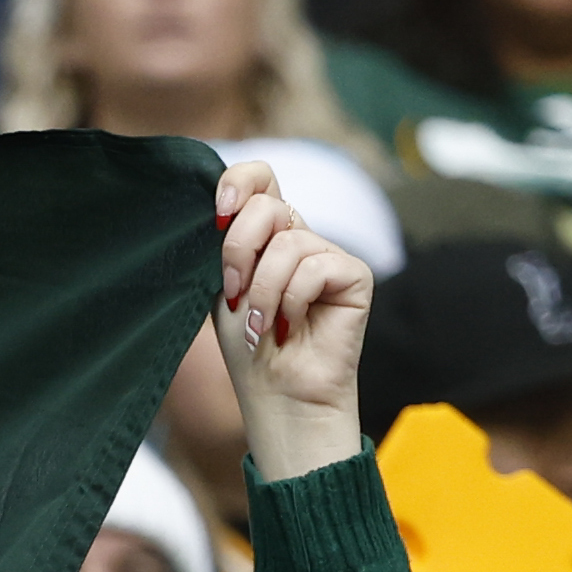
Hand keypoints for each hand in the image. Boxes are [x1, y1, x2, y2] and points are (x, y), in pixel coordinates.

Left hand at [206, 156, 369, 484]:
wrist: (278, 392)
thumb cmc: (249, 344)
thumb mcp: (223, 286)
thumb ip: (225, 244)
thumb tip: (221, 209)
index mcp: (265, 233)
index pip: (260, 178)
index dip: (238, 182)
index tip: (217, 215)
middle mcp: (298, 236)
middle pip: (267, 206)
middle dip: (238, 250)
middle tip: (233, 294)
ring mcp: (328, 253)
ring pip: (288, 243)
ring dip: (263, 290)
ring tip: (260, 326)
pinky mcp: (354, 274)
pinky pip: (314, 267)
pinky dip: (291, 301)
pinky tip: (289, 327)